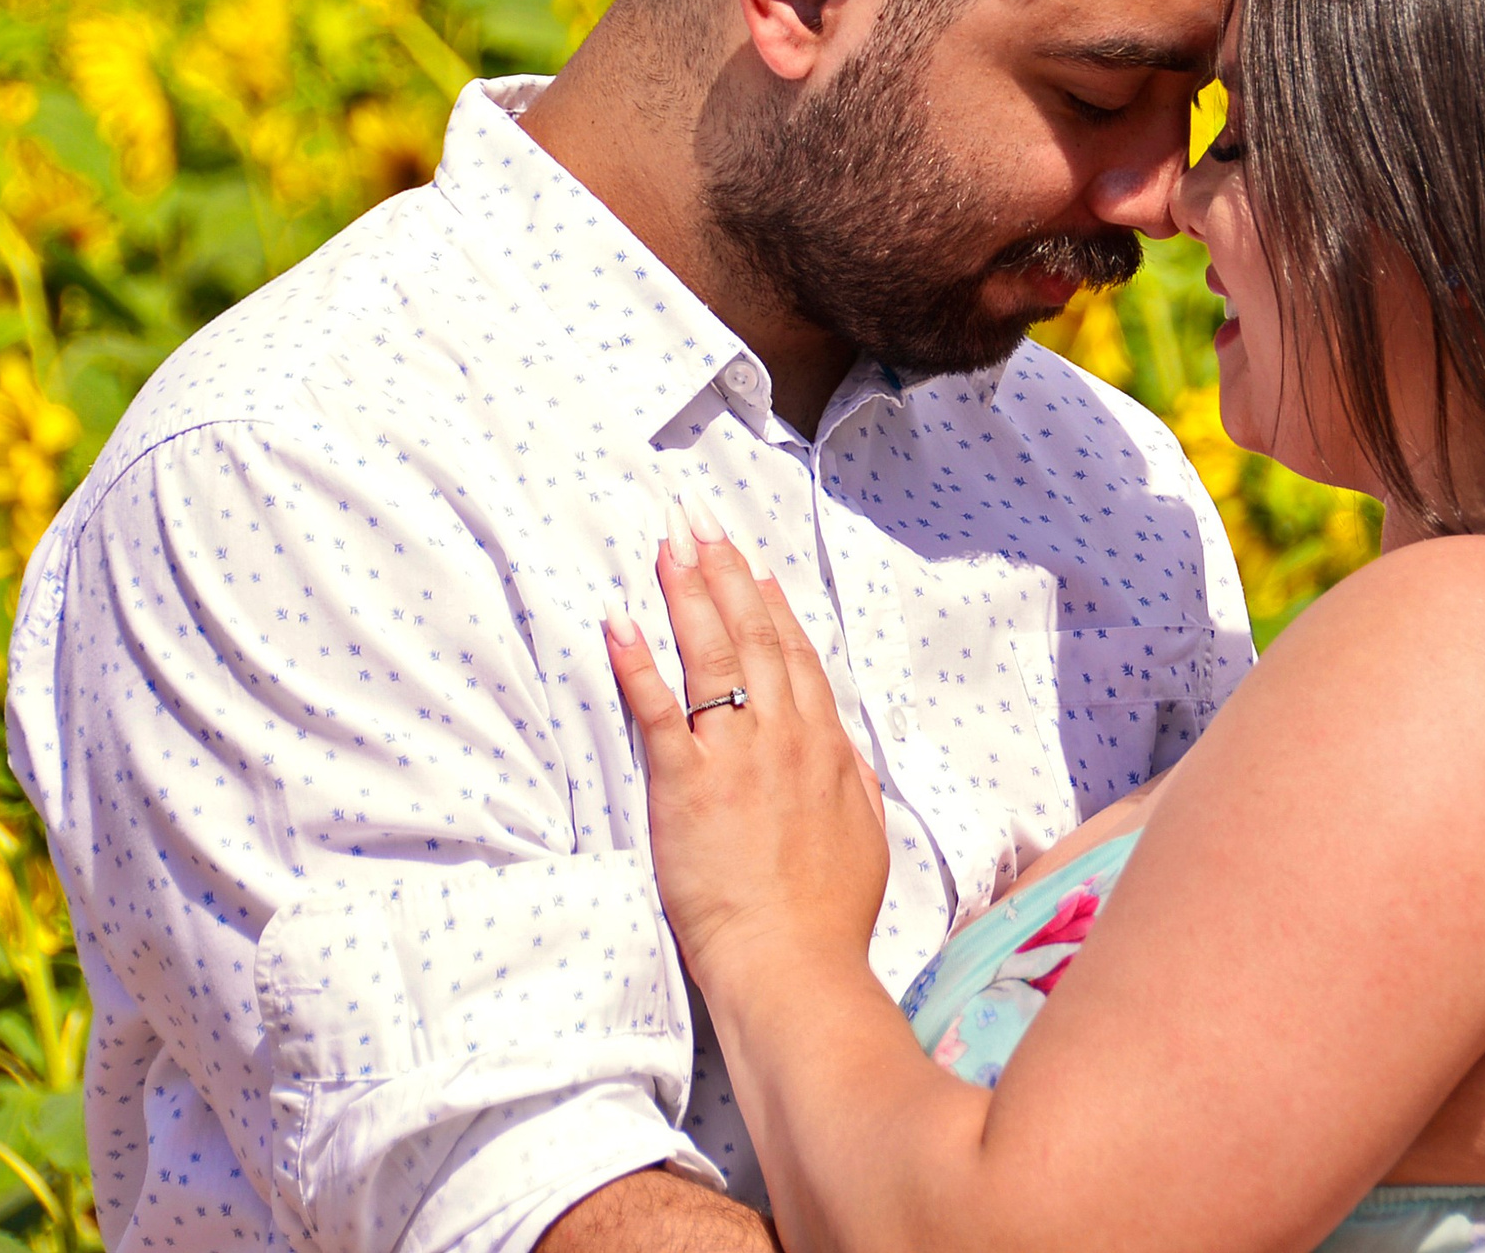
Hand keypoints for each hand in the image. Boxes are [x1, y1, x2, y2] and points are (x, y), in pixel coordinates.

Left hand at [609, 495, 889, 992]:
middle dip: (725, 573)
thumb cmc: (828, 916)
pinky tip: (619, 622)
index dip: (772, 606)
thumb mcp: (865, 839)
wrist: (794, 963)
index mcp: (826, 748)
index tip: (754, 567)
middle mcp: (784, 737)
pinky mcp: (687, 784)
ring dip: (688, 594)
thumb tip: (847, 755)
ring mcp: (736, 756)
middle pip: (754, 636)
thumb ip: (853, 785)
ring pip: (712, 655)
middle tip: (701, 522)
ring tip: (668, 545)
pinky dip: (637, 662)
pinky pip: (658, 710)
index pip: (795, 657)